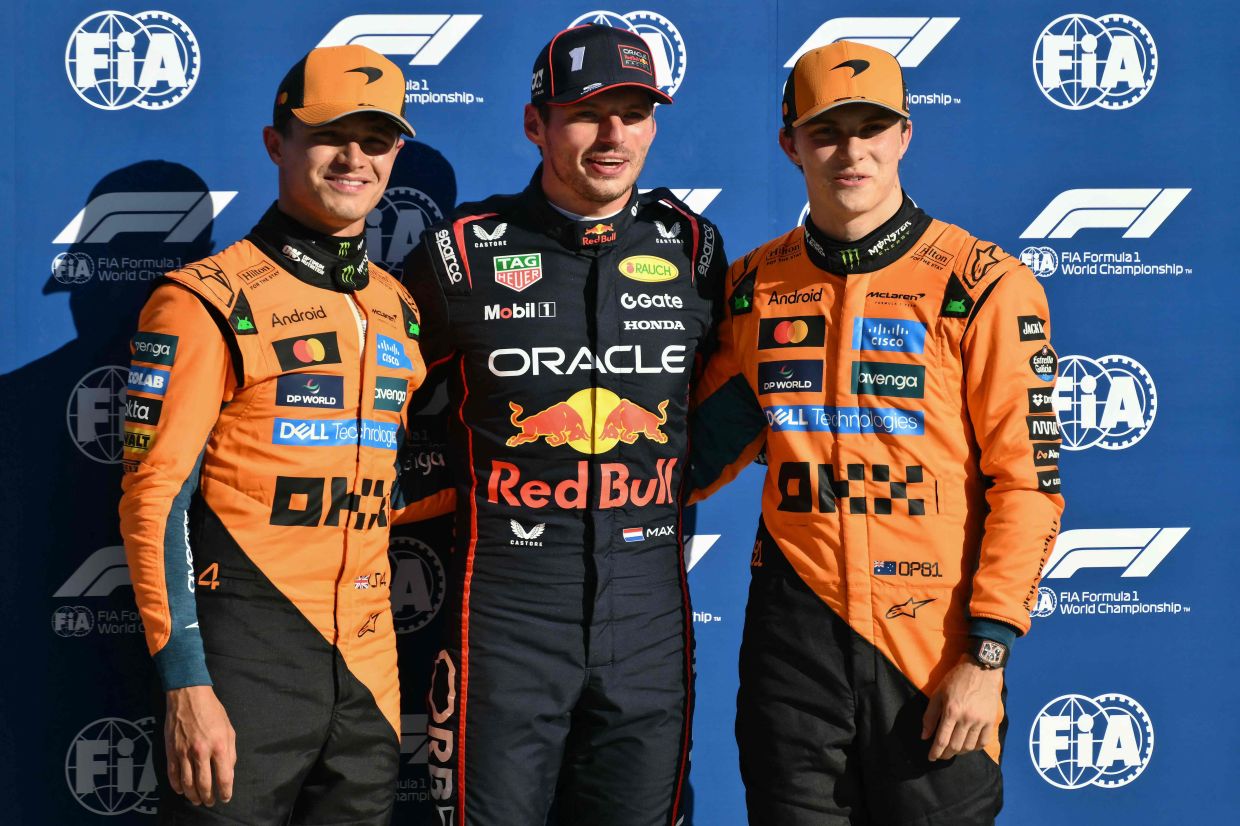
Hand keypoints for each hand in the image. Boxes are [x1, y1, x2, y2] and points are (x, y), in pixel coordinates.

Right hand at [165, 685, 235, 805]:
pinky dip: (177, 786)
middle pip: (204, 785)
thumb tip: (228, 770)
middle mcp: (201, 752)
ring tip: (197, 800)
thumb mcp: (229, 729)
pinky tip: (182, 790)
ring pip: (187, 784)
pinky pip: (173, 775)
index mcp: (219, 746)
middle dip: (208, 798)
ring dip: (193, 796)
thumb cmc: (212, 711)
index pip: (224, 777)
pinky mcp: (171, 751)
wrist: (188, 696)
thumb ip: (230, 752)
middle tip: (210, 802)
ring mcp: (184, 753)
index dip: (225, 792)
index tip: (225, 797)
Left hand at [921, 656, 1002, 760]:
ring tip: (953, 750)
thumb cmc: (956, 680)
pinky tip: (968, 746)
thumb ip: (930, 716)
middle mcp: (966, 718)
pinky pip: (983, 742)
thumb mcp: (938, 693)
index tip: (931, 758)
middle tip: (941, 755)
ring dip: (959, 752)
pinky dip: (975, 748)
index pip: (941, 740)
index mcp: (951, 711)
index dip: (935, 752)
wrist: (980, 669)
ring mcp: (980, 721)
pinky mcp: (991, 721)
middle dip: (946, 754)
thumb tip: (924, 736)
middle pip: (955, 746)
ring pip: (969, 746)